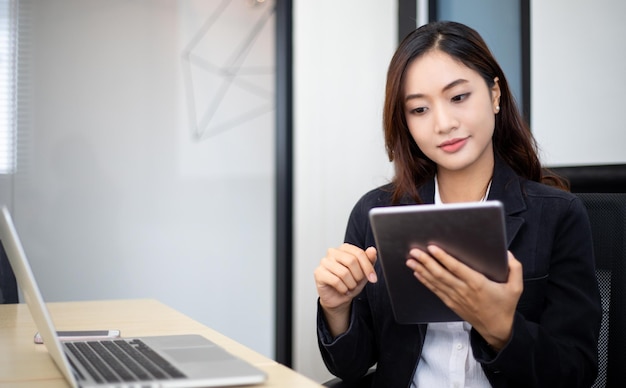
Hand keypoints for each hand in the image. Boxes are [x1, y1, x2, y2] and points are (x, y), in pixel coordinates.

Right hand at [314, 244, 376, 336]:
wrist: (339, 298)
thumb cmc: (350, 283)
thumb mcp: (363, 273)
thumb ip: (369, 260)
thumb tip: (372, 250)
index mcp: (344, 248)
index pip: (359, 253)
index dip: (368, 267)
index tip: (373, 278)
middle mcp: (333, 252)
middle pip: (351, 261)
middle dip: (358, 276)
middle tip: (357, 283)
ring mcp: (324, 262)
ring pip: (344, 273)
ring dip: (350, 284)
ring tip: (349, 287)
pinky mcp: (319, 273)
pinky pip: (335, 281)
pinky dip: (343, 288)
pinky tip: (342, 289)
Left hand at [406, 246, 522, 349]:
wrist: (496, 329)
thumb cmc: (504, 307)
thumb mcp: (516, 288)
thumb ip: (515, 268)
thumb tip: (508, 253)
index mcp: (477, 284)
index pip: (456, 268)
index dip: (443, 258)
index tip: (432, 248)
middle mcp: (463, 290)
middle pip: (441, 274)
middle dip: (426, 261)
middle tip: (414, 251)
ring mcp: (455, 297)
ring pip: (435, 282)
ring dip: (421, 270)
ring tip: (410, 260)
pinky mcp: (451, 303)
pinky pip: (435, 290)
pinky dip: (425, 281)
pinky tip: (417, 273)